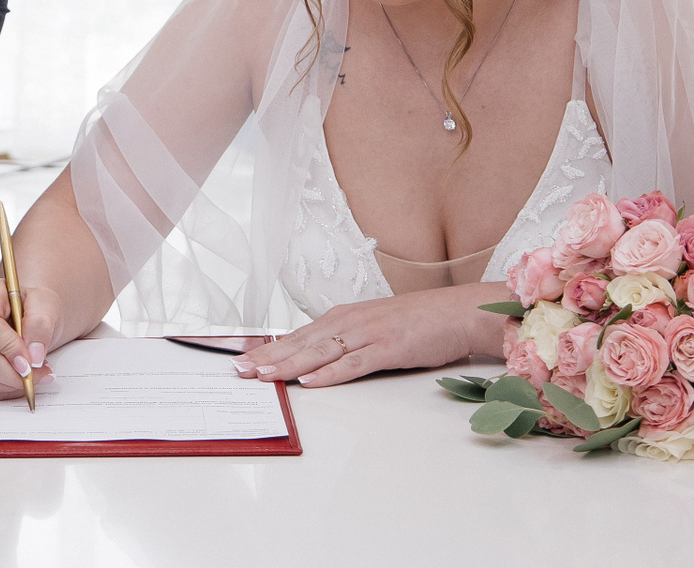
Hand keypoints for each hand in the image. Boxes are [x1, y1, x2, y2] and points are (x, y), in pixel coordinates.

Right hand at [0, 276, 61, 399]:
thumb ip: (41, 326)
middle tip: (38, 374)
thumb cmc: (31, 307)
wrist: (24, 314)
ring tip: (29, 375)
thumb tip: (33, 354)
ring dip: (8, 384)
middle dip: (13, 375)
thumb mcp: (46, 305)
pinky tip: (13, 378)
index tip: (29, 363)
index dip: (8, 349)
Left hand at [236, 284, 508, 386]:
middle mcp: (350, 322)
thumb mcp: (373, 328)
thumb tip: (314, 359)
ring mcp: (368, 334)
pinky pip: (354, 363)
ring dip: (289, 364)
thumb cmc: (416, 322)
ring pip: (320, 352)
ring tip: (263, 376)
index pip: (297, 336)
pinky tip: (311, 380)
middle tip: (238, 371)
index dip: (268, 349)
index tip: (242, 361)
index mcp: (343, 318)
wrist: (455, 312)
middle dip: (267, 358)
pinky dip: (330, 373)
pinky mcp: (388, 348)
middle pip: (300, 343)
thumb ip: (345, 341)